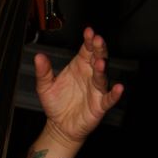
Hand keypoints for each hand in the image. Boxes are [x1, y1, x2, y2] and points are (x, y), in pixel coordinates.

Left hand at [34, 27, 123, 144]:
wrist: (59, 125)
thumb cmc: (56, 103)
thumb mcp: (45, 86)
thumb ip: (43, 71)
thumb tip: (38, 57)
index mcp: (79, 66)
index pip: (86, 50)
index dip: (88, 40)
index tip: (88, 31)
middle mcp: (90, 75)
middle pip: (98, 58)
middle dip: (98, 49)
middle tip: (97, 40)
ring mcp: (96, 90)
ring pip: (102, 77)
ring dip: (102, 69)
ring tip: (100, 62)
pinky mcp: (99, 105)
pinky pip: (108, 99)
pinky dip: (114, 94)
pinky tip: (118, 88)